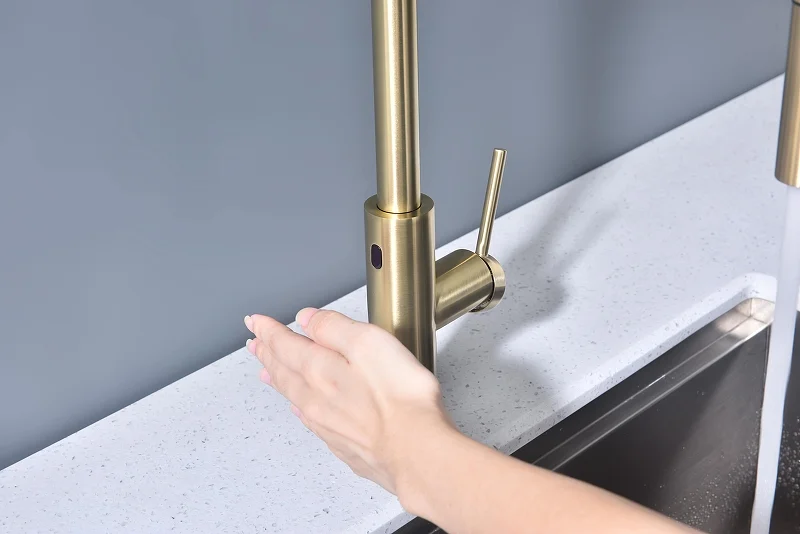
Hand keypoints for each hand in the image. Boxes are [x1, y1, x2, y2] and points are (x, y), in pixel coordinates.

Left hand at [244, 308, 453, 505]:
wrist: (416, 452)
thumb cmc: (400, 398)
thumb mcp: (368, 343)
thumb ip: (334, 328)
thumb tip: (308, 319)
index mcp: (319, 370)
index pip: (284, 344)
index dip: (269, 330)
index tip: (257, 322)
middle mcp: (317, 399)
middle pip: (284, 371)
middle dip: (268, 353)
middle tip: (254, 343)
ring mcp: (329, 425)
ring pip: (294, 397)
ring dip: (278, 380)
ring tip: (267, 372)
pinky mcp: (346, 446)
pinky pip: (311, 422)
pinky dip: (301, 410)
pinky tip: (302, 411)